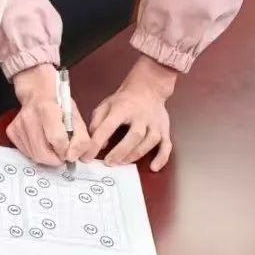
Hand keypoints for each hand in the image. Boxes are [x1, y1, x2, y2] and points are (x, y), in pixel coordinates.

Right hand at [6, 63, 89, 166]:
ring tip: (52, 147)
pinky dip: (36, 153)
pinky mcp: (11, 131)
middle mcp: (29, 116)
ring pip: (33, 155)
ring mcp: (18, 125)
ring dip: (46, 157)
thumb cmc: (59, 104)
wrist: (37, 92)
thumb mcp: (76, 117)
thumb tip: (74, 157)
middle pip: (42, 152)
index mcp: (47, 109)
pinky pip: (25, 152)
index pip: (57, 140)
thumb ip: (81, 139)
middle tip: (62, 154)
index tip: (70, 150)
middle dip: (56, 159)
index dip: (67, 151)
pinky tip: (42, 142)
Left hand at [85, 56, 177, 170]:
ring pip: (149, 141)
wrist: (148, 87)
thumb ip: (97, 122)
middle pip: (133, 136)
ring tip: (123, 162)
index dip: (97, 143)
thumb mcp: (105, 105)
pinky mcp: (164, 129)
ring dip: (136, 154)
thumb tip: (95, 142)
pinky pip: (166, 145)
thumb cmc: (124, 99)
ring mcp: (154, 123)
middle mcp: (141, 116)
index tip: (88, 156)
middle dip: (120, 151)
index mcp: (123, 108)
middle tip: (109, 162)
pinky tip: (154, 167)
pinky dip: (162, 158)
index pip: (108, 127)